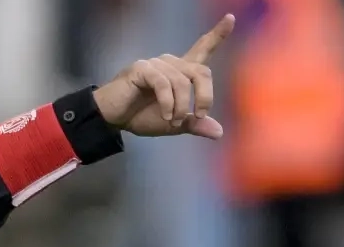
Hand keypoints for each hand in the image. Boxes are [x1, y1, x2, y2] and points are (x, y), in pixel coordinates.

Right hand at [93, 13, 234, 138]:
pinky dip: (167, 103)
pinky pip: (164, 84)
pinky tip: (164, 115)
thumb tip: (218, 132)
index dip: (218, 34)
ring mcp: (156, 64)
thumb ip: (193, 125)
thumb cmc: (139, 117)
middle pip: (201, 72)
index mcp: (180, 72)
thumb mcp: (172, 124)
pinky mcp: (142, 69)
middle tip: (198, 116)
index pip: (202, 48)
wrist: (112, 119)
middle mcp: (170, 63)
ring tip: (170, 121)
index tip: (230, 18)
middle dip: (205, 96)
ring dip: (180, 106)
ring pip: (182, 82)